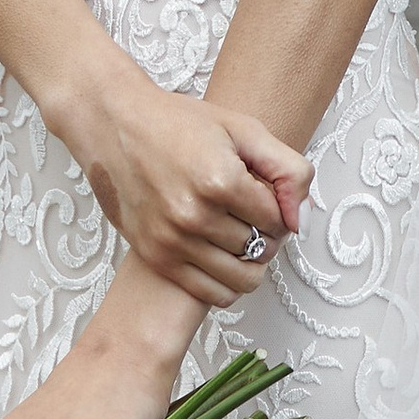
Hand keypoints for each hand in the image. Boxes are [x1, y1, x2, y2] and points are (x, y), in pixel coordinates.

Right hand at [46, 46, 312, 303]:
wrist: (117, 128)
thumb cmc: (180, 124)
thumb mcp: (244, 130)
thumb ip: (287, 170)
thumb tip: (301, 219)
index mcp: (220, 181)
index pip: (278, 220)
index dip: (281, 209)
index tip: (266, 195)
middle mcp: (195, 217)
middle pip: (261, 249)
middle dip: (267, 234)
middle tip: (253, 213)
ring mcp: (172, 242)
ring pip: (242, 278)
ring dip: (250, 260)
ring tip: (240, 233)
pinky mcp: (156, 258)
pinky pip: (211, 294)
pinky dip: (228, 283)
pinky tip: (224, 256)